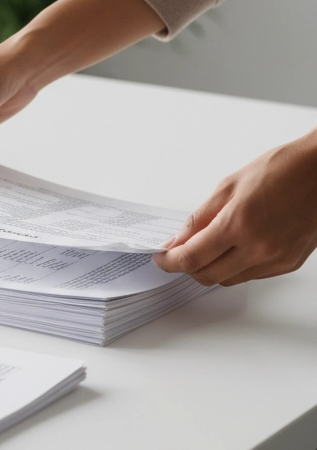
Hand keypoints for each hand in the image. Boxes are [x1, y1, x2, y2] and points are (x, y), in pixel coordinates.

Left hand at [153, 131, 316, 285]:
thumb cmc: (282, 170)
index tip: (161, 257)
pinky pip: (251, 275)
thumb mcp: (228, 186)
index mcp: (239, 224)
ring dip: (211, 269)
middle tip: (179, 253)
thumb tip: (177, 240)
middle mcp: (259, 248)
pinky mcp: (289, 263)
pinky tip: (233, 248)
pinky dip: (235, 267)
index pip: (192, 258)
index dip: (170, 261)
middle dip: (187, 267)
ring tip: (207, 248)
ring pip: (229, 280)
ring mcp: (277, 259)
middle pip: (207, 275)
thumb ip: (198, 218)